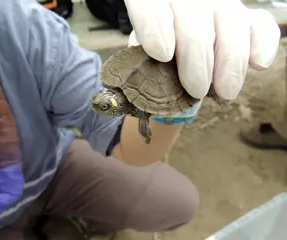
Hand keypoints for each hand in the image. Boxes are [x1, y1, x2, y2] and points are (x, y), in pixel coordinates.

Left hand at [125, 0, 280, 99]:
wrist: (173, 56)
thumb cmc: (152, 59)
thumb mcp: (139, 60)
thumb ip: (140, 64)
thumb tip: (144, 81)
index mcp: (153, 3)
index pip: (151, 5)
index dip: (156, 26)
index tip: (163, 54)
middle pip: (194, 16)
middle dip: (197, 56)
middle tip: (196, 90)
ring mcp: (218, 6)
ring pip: (230, 19)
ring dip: (229, 59)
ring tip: (224, 92)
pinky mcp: (243, 19)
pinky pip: (259, 24)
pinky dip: (262, 43)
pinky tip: (258, 65)